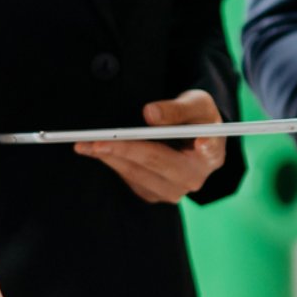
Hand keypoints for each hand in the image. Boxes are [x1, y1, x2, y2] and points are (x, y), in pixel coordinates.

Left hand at [76, 89, 226, 203]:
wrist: (198, 135)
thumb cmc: (199, 117)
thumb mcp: (197, 103)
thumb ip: (178, 108)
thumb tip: (150, 114)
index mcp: (211, 156)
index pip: (187, 153)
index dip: (168, 150)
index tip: (168, 143)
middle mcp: (193, 179)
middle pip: (153, 165)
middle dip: (121, 151)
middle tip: (93, 142)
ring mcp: (174, 191)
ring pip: (137, 175)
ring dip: (110, 159)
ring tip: (85, 145)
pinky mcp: (156, 194)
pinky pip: (131, 181)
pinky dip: (113, 164)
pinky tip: (97, 151)